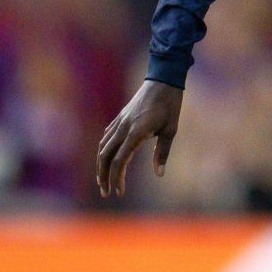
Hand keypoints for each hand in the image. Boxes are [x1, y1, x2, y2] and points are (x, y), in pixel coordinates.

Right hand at [95, 79, 184, 196]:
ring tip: (103, 180)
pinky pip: (106, 136)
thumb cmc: (170, 105)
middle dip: (103, 176)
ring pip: (103, 146)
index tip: (119, 192)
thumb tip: (159, 174)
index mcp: (136, 132)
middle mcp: (124, 127)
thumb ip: (162, 152)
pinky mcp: (120, 117)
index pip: (120, 161)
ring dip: (101, 164)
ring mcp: (120, 121)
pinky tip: (106, 158)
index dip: (117, 178)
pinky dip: (103, 150)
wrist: (163, 79)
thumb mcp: (171, 130)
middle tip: (105, 192)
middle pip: (105, 156)